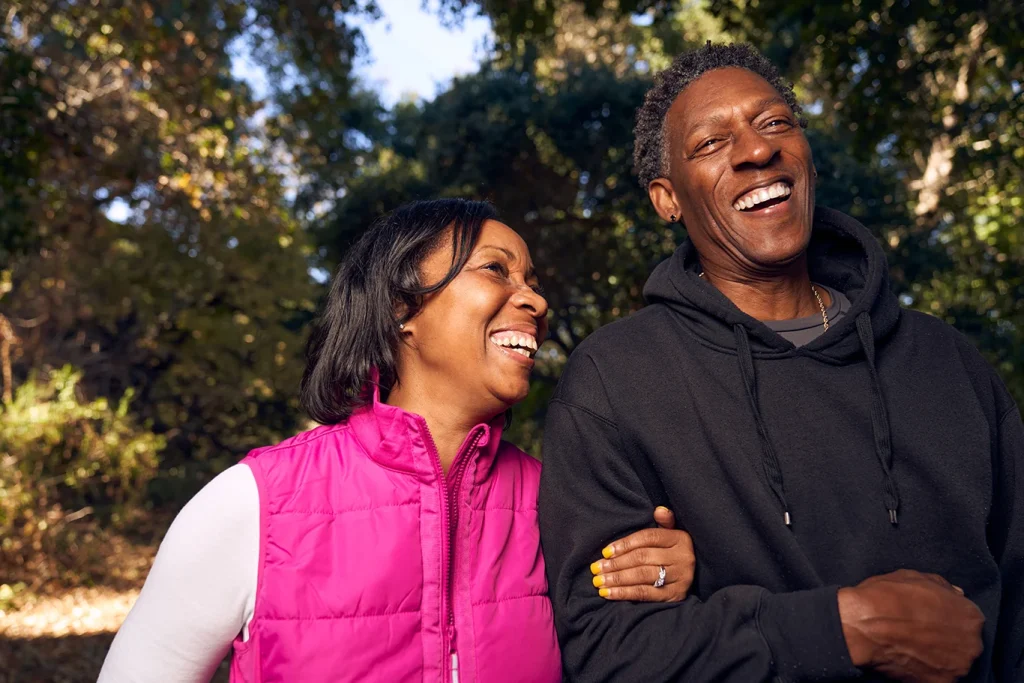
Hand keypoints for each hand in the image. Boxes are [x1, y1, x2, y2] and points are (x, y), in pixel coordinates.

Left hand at [589, 507, 694, 602]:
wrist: (697, 575)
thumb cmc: (673, 552)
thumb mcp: (672, 534)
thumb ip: (664, 522)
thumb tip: (659, 510)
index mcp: (680, 538)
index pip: (648, 538)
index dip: (625, 544)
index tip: (605, 552)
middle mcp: (683, 557)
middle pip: (643, 558)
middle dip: (616, 564)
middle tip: (596, 568)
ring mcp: (681, 578)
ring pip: (643, 576)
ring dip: (617, 579)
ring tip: (599, 581)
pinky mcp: (676, 596)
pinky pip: (646, 594)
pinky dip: (625, 594)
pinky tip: (609, 594)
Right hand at [838, 569, 983, 682]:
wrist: (864, 627)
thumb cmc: (888, 597)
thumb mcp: (916, 578)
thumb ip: (943, 587)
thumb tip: (956, 594)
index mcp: (971, 617)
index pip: (969, 620)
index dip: (949, 618)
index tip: (934, 619)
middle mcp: (972, 645)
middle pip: (965, 644)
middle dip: (948, 640)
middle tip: (923, 635)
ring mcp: (958, 668)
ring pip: (953, 663)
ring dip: (939, 658)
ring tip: (914, 650)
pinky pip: (937, 678)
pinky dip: (926, 672)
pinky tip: (909, 661)